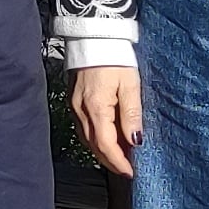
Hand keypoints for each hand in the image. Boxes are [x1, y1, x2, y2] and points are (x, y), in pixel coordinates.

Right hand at [68, 64, 141, 179]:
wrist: (94, 36)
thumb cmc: (113, 55)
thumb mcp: (130, 84)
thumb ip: (132, 114)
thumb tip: (135, 140)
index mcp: (96, 107)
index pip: (106, 144)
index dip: (118, 161)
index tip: (130, 172)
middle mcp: (81, 110)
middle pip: (94, 146)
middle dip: (111, 161)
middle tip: (126, 169)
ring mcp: (75, 106)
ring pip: (87, 139)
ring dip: (103, 151)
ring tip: (120, 157)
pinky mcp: (74, 101)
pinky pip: (83, 128)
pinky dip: (95, 138)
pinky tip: (107, 138)